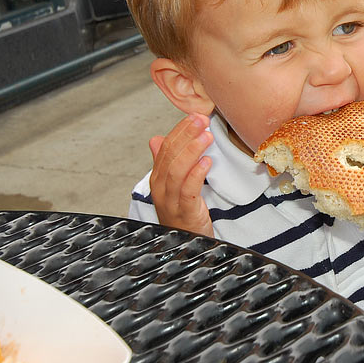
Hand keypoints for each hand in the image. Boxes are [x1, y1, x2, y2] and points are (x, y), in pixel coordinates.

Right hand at [148, 113, 213, 235]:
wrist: (187, 246)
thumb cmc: (183, 214)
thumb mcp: (173, 187)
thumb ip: (167, 163)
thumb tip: (156, 139)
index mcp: (158, 179)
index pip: (165, 149)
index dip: (179, 131)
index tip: (194, 116)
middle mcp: (160, 189)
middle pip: (170, 157)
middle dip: (186, 135)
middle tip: (201, 119)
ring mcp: (170, 202)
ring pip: (177, 171)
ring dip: (192, 151)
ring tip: (207, 136)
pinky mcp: (185, 213)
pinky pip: (188, 190)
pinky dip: (196, 174)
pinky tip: (207, 162)